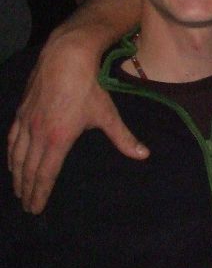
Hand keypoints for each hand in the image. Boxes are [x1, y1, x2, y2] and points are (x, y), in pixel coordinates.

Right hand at [7, 28, 148, 212]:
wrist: (65, 58)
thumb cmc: (88, 88)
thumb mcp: (108, 115)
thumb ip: (123, 138)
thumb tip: (144, 155)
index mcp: (58, 140)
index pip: (46, 174)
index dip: (40, 193)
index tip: (36, 208)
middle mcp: (37, 134)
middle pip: (28, 170)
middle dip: (26, 190)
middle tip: (25, 206)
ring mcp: (26, 123)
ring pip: (17, 156)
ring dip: (17, 176)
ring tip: (18, 190)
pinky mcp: (22, 112)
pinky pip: (12, 139)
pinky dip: (11, 154)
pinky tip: (12, 161)